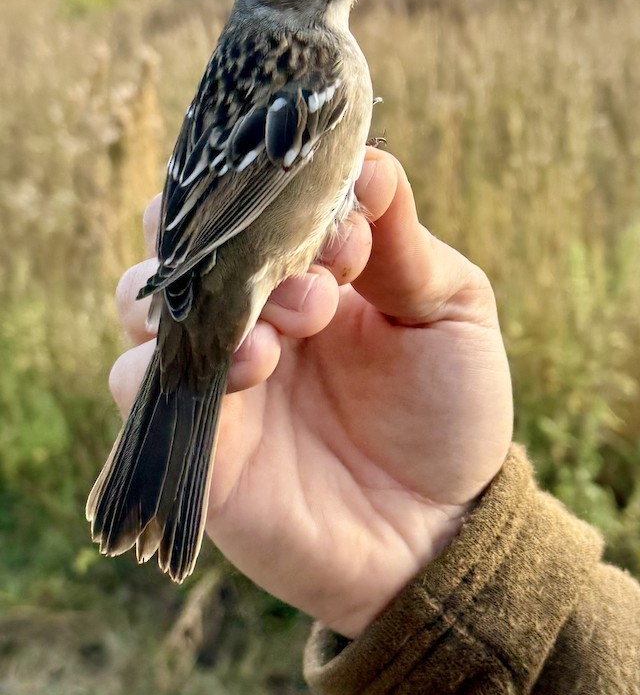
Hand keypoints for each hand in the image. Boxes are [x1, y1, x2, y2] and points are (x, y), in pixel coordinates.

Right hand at [111, 148, 512, 636]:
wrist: (445, 532)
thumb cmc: (451, 413)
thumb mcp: (450, 311)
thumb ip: (404, 242)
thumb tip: (370, 162)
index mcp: (304, 269)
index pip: (248, 199)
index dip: (282, 196)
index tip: (349, 232)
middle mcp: (247, 312)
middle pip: (177, 236)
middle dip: (226, 237)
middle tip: (310, 278)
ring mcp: (215, 372)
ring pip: (146, 300)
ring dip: (208, 299)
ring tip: (287, 330)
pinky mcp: (195, 437)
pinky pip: (132, 382)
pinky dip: (171, 362)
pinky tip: (253, 368)